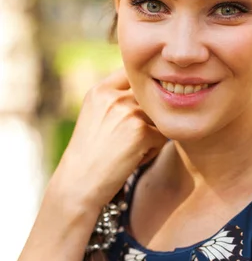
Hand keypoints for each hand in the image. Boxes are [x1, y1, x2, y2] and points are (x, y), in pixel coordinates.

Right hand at [52, 68, 167, 210]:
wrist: (79, 184)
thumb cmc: (91, 155)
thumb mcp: (96, 116)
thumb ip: (118, 99)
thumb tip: (156, 89)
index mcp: (100, 90)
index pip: (134, 76)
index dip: (142, 93)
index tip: (134, 115)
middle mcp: (113, 96)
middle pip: (150, 100)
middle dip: (147, 120)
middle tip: (126, 141)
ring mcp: (128, 112)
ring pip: (158, 119)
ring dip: (151, 135)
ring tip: (128, 151)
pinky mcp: (141, 131)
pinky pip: (162, 138)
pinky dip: (151, 152)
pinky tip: (131, 160)